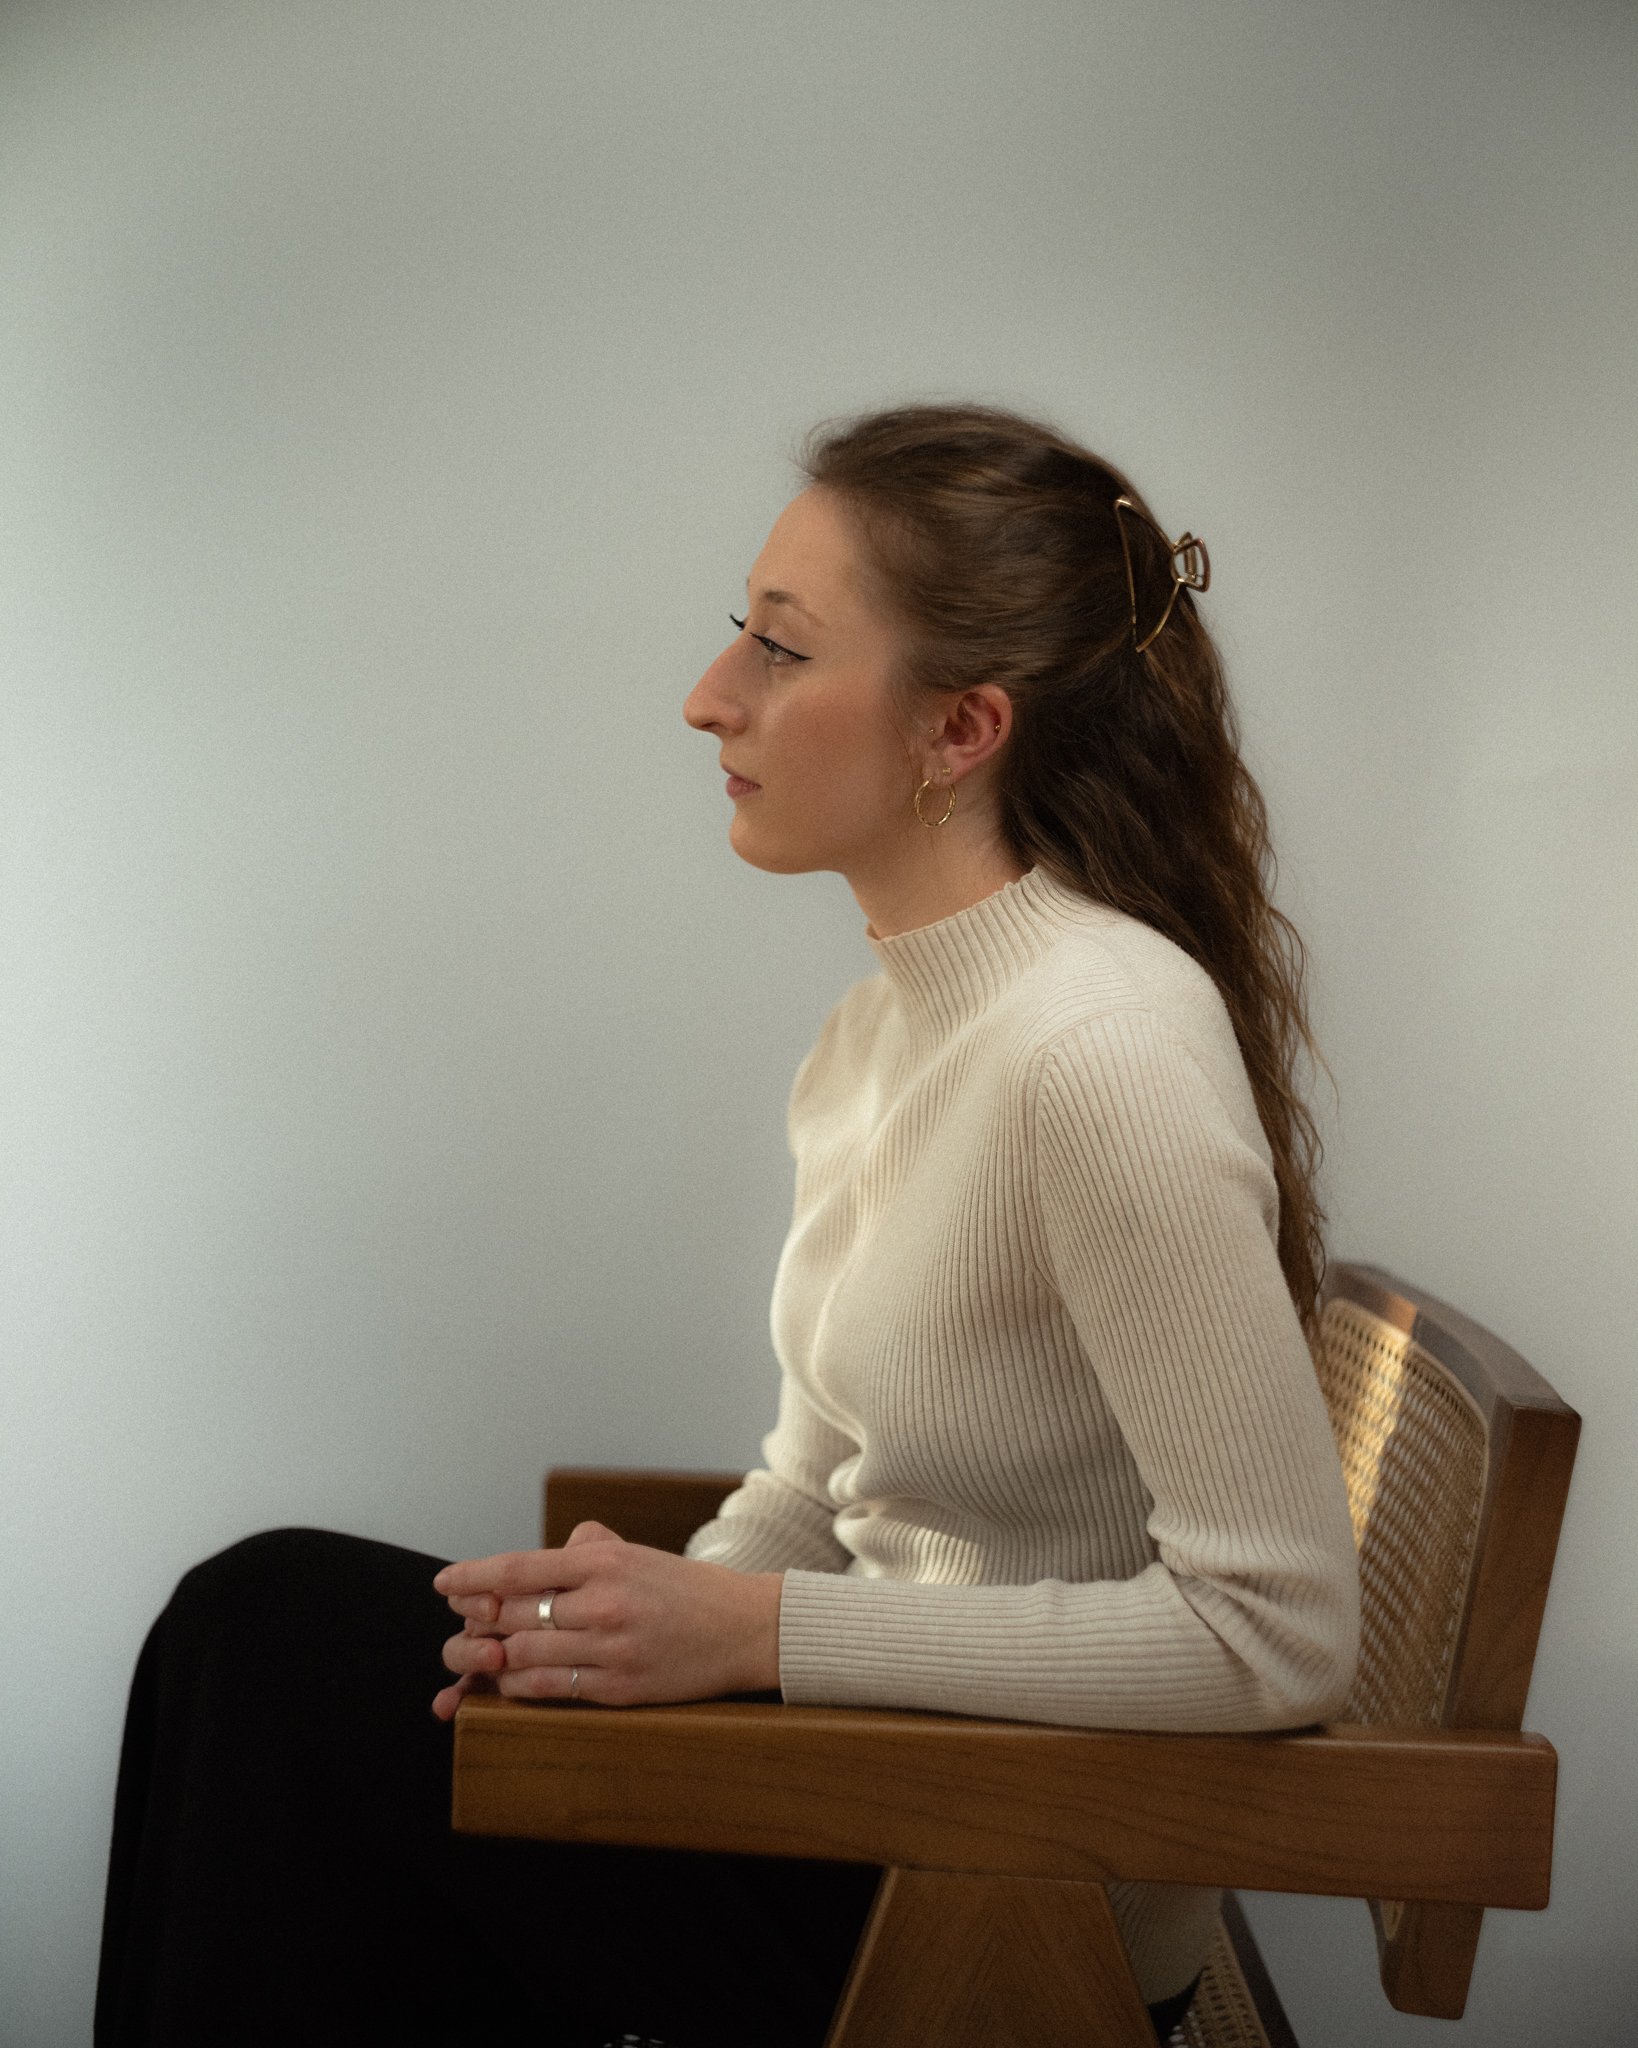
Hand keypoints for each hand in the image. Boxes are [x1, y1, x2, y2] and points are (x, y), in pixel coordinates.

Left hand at [430, 1520, 782, 1719]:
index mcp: (603, 1562)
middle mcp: (602, 1603)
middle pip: (512, 1615)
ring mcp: (610, 1649)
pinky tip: (511, 1681)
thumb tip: (535, 1560)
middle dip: (475, 1624)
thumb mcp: (635, 1553)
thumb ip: (585, 1548)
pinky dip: (520, 1687)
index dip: (471, 1577)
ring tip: (477, 1659)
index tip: (444, 1584)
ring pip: (524, 1656)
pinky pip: (551, 1690)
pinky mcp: (619, 1688)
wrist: (744, 1627)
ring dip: (491, 1660)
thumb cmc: (684, 1588)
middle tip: (460, 1628)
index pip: (518, 1569)